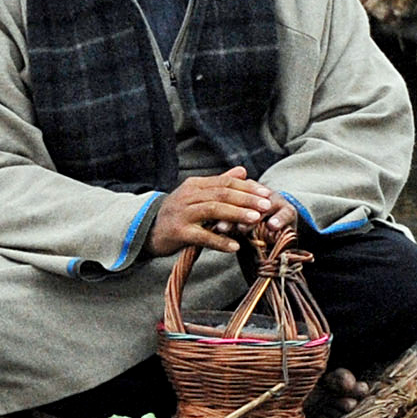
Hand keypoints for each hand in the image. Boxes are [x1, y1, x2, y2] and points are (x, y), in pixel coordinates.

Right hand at [152, 169, 280, 255]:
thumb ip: (220, 183)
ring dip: (236, 214)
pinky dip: (220, 241)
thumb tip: (243, 170)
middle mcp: (188, 196)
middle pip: (221, 194)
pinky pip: (202, 236)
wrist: (149, 231)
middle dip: (246, 199)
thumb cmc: (179, 213)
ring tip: (255, 219)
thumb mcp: (198, 195)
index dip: (247, 188)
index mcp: (195, 185)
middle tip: (267, 206)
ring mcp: (182, 213)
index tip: (267, 194)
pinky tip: (235, 246)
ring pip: (213, 210)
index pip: (225, 182)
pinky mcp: (178, 232)